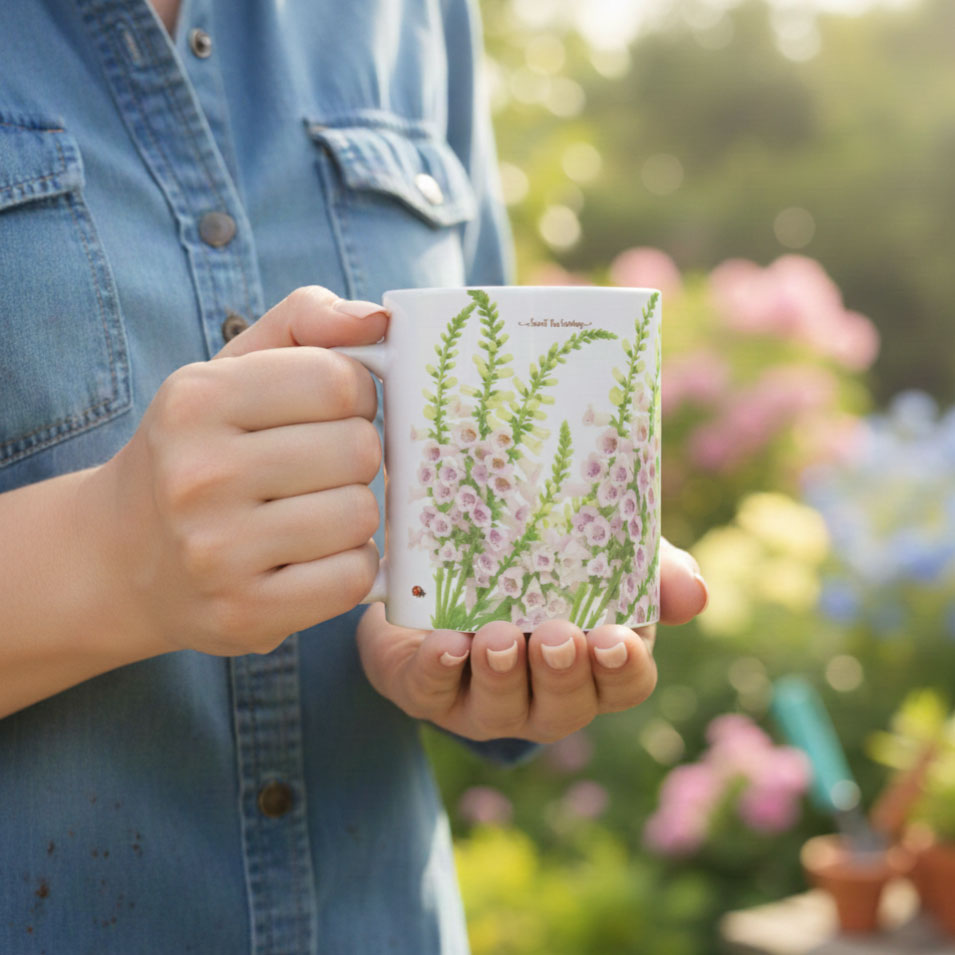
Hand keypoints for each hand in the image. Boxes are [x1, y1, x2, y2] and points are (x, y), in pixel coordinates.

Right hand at [89, 286, 387, 656]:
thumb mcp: (230, 370)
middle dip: (356, 455)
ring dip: (354, 512)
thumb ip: (305, 321)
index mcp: (196, 400)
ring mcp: (217, 553)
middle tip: (322, 468)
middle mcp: (197, 476)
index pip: (338, 381)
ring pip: (361, 515)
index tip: (332, 412)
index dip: (356, 395)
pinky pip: (353, 577)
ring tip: (313, 511)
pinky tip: (315, 556)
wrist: (122, 557)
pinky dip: (350, 564)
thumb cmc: (199, 451)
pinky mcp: (244, 615)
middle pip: (358, 450)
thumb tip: (379, 320)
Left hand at [356, 539, 707, 742]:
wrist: (448, 572)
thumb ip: (650, 567)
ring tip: (499, 639)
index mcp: (594, 667)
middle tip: (557, 637)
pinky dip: (438, 670)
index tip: (615, 640)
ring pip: (499, 708)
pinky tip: (445, 643)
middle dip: (561, 674)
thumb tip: (695, 593)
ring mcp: (485, 702)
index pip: (624, 684)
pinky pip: (432, 692)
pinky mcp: (427, 689)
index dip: (622, 669)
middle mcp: (544, 697)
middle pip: (565, 705)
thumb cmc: (539, 568)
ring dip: (502, 675)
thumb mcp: (599, 555)